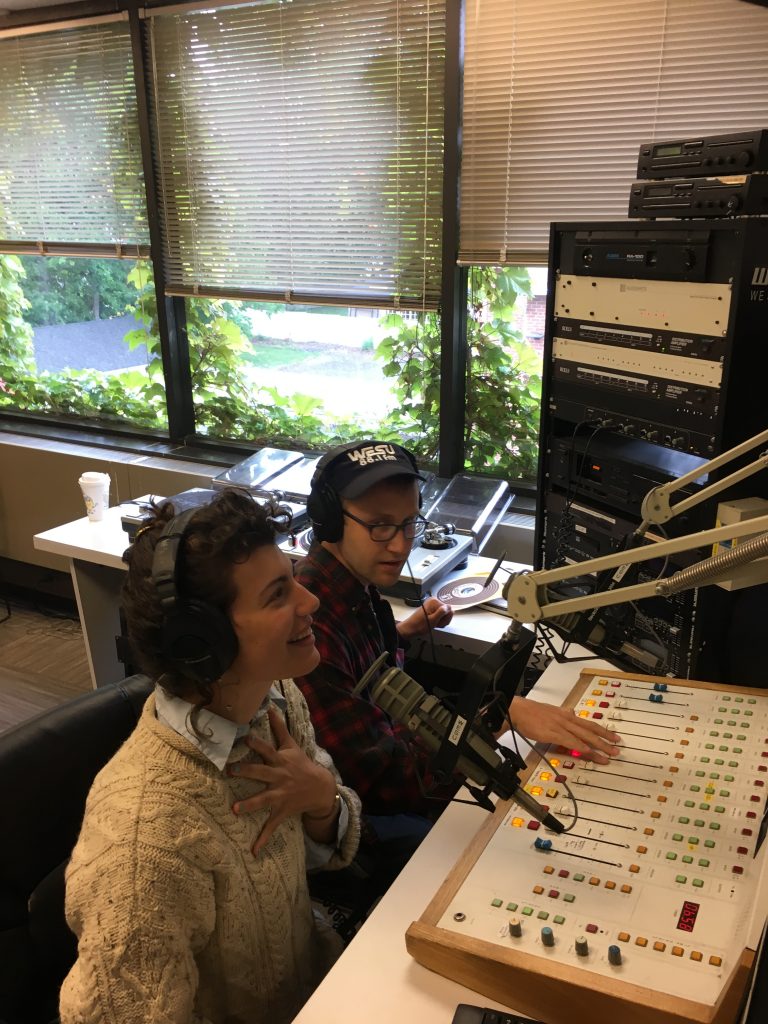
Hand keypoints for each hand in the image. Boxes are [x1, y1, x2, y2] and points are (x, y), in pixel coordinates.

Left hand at [229, 707, 337, 853]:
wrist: (320, 788)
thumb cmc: (301, 764)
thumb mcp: (291, 745)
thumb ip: (279, 727)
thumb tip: (270, 707)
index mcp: (280, 761)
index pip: (267, 750)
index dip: (256, 745)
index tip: (244, 740)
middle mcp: (279, 777)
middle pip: (261, 773)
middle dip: (247, 772)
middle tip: (231, 771)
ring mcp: (280, 796)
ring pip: (263, 800)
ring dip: (250, 805)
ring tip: (235, 809)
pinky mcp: (281, 811)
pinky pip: (271, 827)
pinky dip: (262, 840)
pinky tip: (253, 852)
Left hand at [397, 597, 453, 639]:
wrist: (410, 628)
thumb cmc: (419, 625)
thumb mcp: (433, 620)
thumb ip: (442, 612)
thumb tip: (449, 607)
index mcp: (434, 601)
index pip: (450, 609)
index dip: (445, 618)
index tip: (439, 621)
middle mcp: (434, 601)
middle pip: (447, 611)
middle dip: (443, 620)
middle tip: (435, 623)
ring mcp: (432, 605)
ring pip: (444, 614)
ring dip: (440, 621)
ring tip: (433, 623)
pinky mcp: (431, 609)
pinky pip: (440, 615)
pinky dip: (438, 620)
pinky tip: (433, 623)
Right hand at [507, 697, 621, 764]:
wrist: (518, 711)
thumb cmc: (532, 712)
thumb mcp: (552, 711)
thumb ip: (563, 713)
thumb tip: (572, 713)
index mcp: (567, 714)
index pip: (589, 723)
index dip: (603, 731)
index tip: (614, 737)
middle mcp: (567, 719)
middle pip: (590, 730)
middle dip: (605, 740)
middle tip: (617, 748)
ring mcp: (561, 726)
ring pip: (583, 737)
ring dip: (597, 746)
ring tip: (607, 755)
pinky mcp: (553, 733)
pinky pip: (570, 741)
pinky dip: (580, 747)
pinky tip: (588, 752)